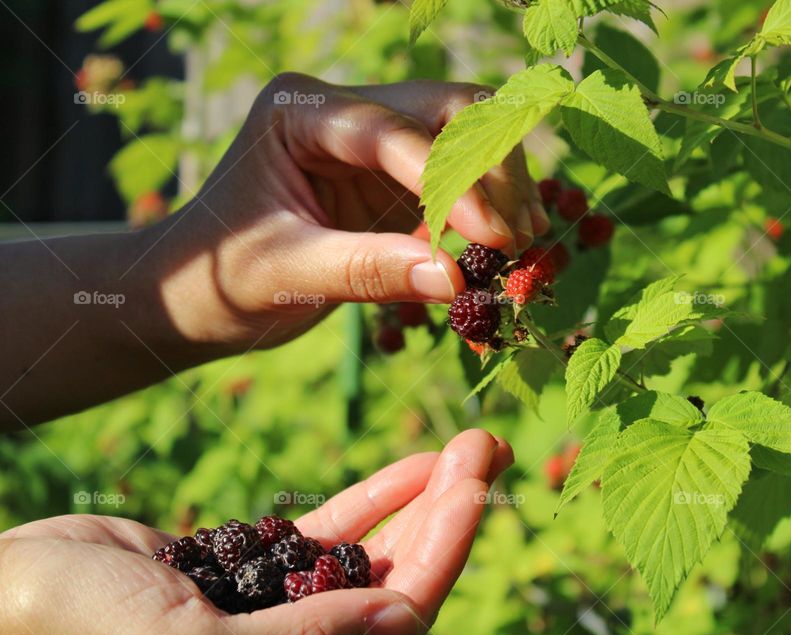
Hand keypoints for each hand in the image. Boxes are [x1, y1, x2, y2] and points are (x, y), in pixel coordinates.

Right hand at [0, 430, 512, 634]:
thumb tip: (401, 620)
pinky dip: (375, 498)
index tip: (473, 478)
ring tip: (462, 445)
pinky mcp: (260, 570)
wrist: (15, 594)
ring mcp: (286, 606)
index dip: (446, 546)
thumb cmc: (83, 632)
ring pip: (378, 554)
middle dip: (449, 513)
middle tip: (483, 445)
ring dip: (423, 500)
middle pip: (403, 579)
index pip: (402, 616)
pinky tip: (411, 465)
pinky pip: (334, 532)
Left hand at [143, 73, 548, 350]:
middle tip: (520, 234)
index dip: (450, 181)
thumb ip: (367, 271)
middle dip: (490, 168)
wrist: (195, 296)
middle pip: (444, 111)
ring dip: (499, 186)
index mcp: (299, 114)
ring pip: (463, 139)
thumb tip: (457, 281)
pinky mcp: (392, 180)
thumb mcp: (287, 274)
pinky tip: (507, 247)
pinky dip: (486, 211)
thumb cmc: (220, 278)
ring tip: (523, 244)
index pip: (391, 131)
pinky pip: (457, 183)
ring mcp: (372, 144)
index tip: (494, 235)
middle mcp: (342, 113)